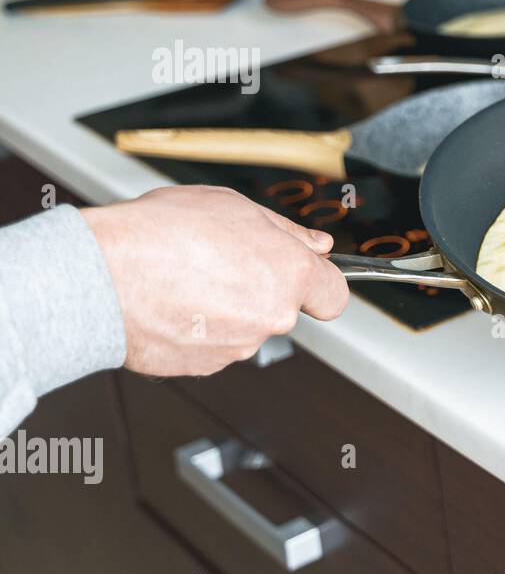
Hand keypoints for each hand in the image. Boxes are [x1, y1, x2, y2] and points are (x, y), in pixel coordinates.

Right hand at [82, 185, 348, 376]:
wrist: (100, 276)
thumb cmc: (162, 233)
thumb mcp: (234, 207)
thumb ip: (286, 231)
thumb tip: (318, 245)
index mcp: (290, 275)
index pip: (335, 295)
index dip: (321, 283)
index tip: (306, 274)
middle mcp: (272, 317)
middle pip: (282, 307)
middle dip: (260, 287)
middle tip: (219, 259)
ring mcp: (238, 346)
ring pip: (245, 326)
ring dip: (225, 307)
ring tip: (184, 276)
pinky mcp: (203, 367)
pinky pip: (211, 345)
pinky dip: (197, 328)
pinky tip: (169, 302)